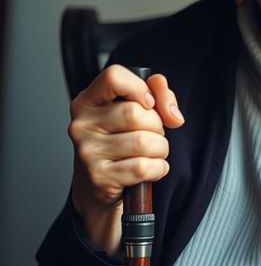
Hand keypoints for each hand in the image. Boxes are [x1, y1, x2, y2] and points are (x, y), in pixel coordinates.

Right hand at [68, 65, 184, 252]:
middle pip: (136, 113)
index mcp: (88, 101)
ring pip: (144, 142)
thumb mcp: (137, 111)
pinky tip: (152, 169)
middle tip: (151, 135)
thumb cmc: (121, 143)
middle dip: (157, 126)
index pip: (114, 76)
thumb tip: (173, 114)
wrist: (99, 189)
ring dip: (160, 149)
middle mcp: (82, 124)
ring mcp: (88, 151)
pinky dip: (159, 168)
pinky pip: (144, 167)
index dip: (140, 87)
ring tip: (152, 153)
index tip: (148, 103)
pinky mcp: (99, 177)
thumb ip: (159, 94)